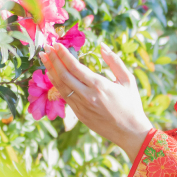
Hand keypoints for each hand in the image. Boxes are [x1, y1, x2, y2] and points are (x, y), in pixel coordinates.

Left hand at [41, 43, 152, 161]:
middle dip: (53, 60)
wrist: (130, 132)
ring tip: (44, 59)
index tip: (57, 44)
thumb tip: (102, 45)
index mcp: (99, 85)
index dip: (63, 54)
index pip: (75, 66)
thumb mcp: (128, 80)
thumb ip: (114, 61)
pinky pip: (64, 96)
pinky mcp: (79, 115)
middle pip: (64, 75)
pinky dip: (56, 84)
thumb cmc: (131, 104)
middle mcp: (87, 96)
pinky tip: (52, 75)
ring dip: (51, 71)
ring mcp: (81, 107)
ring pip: (60, 86)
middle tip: (46, 48)